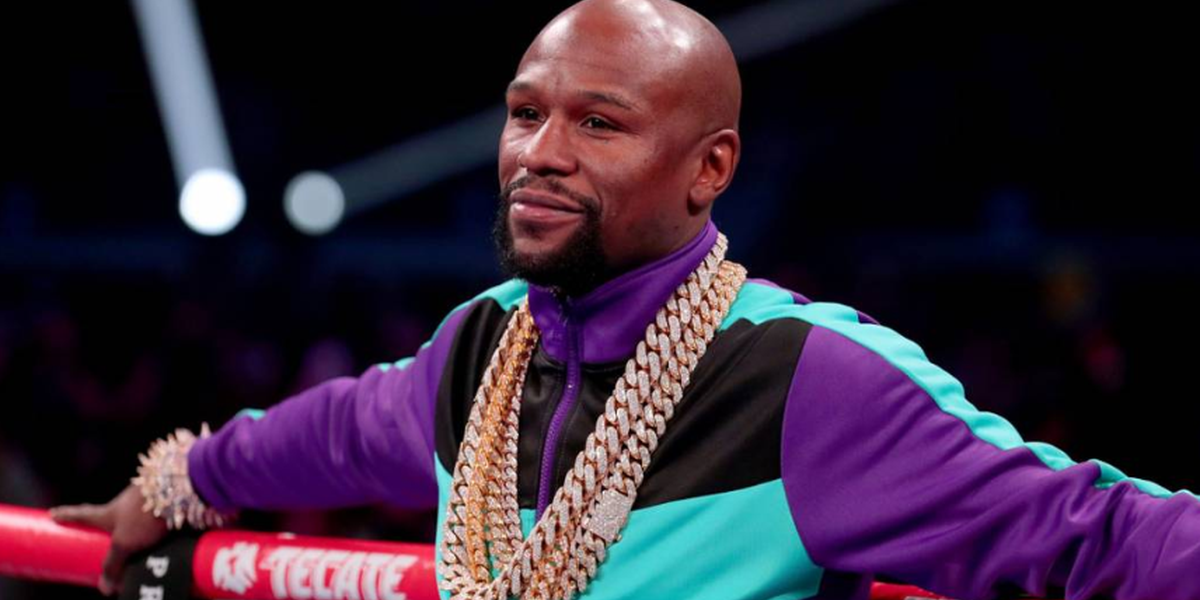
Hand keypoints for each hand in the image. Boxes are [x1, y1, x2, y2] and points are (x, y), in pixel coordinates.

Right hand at [50, 484, 168, 595]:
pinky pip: (157, 517)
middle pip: (110, 513)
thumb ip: (113, 565)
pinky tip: (164, 536)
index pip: (81, 515)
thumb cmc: (143, 514)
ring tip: (137, 539)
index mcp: (108, 512)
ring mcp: (145, 500)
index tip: (53, 513)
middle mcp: (125, 503)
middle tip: (98, 528)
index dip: (67, 516)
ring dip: (134, 525)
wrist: (177, 488)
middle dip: (104, 522)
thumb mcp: (124, 543)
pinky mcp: (165, 502)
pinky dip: (157, 526)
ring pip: (135, 514)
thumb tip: (104, 589)